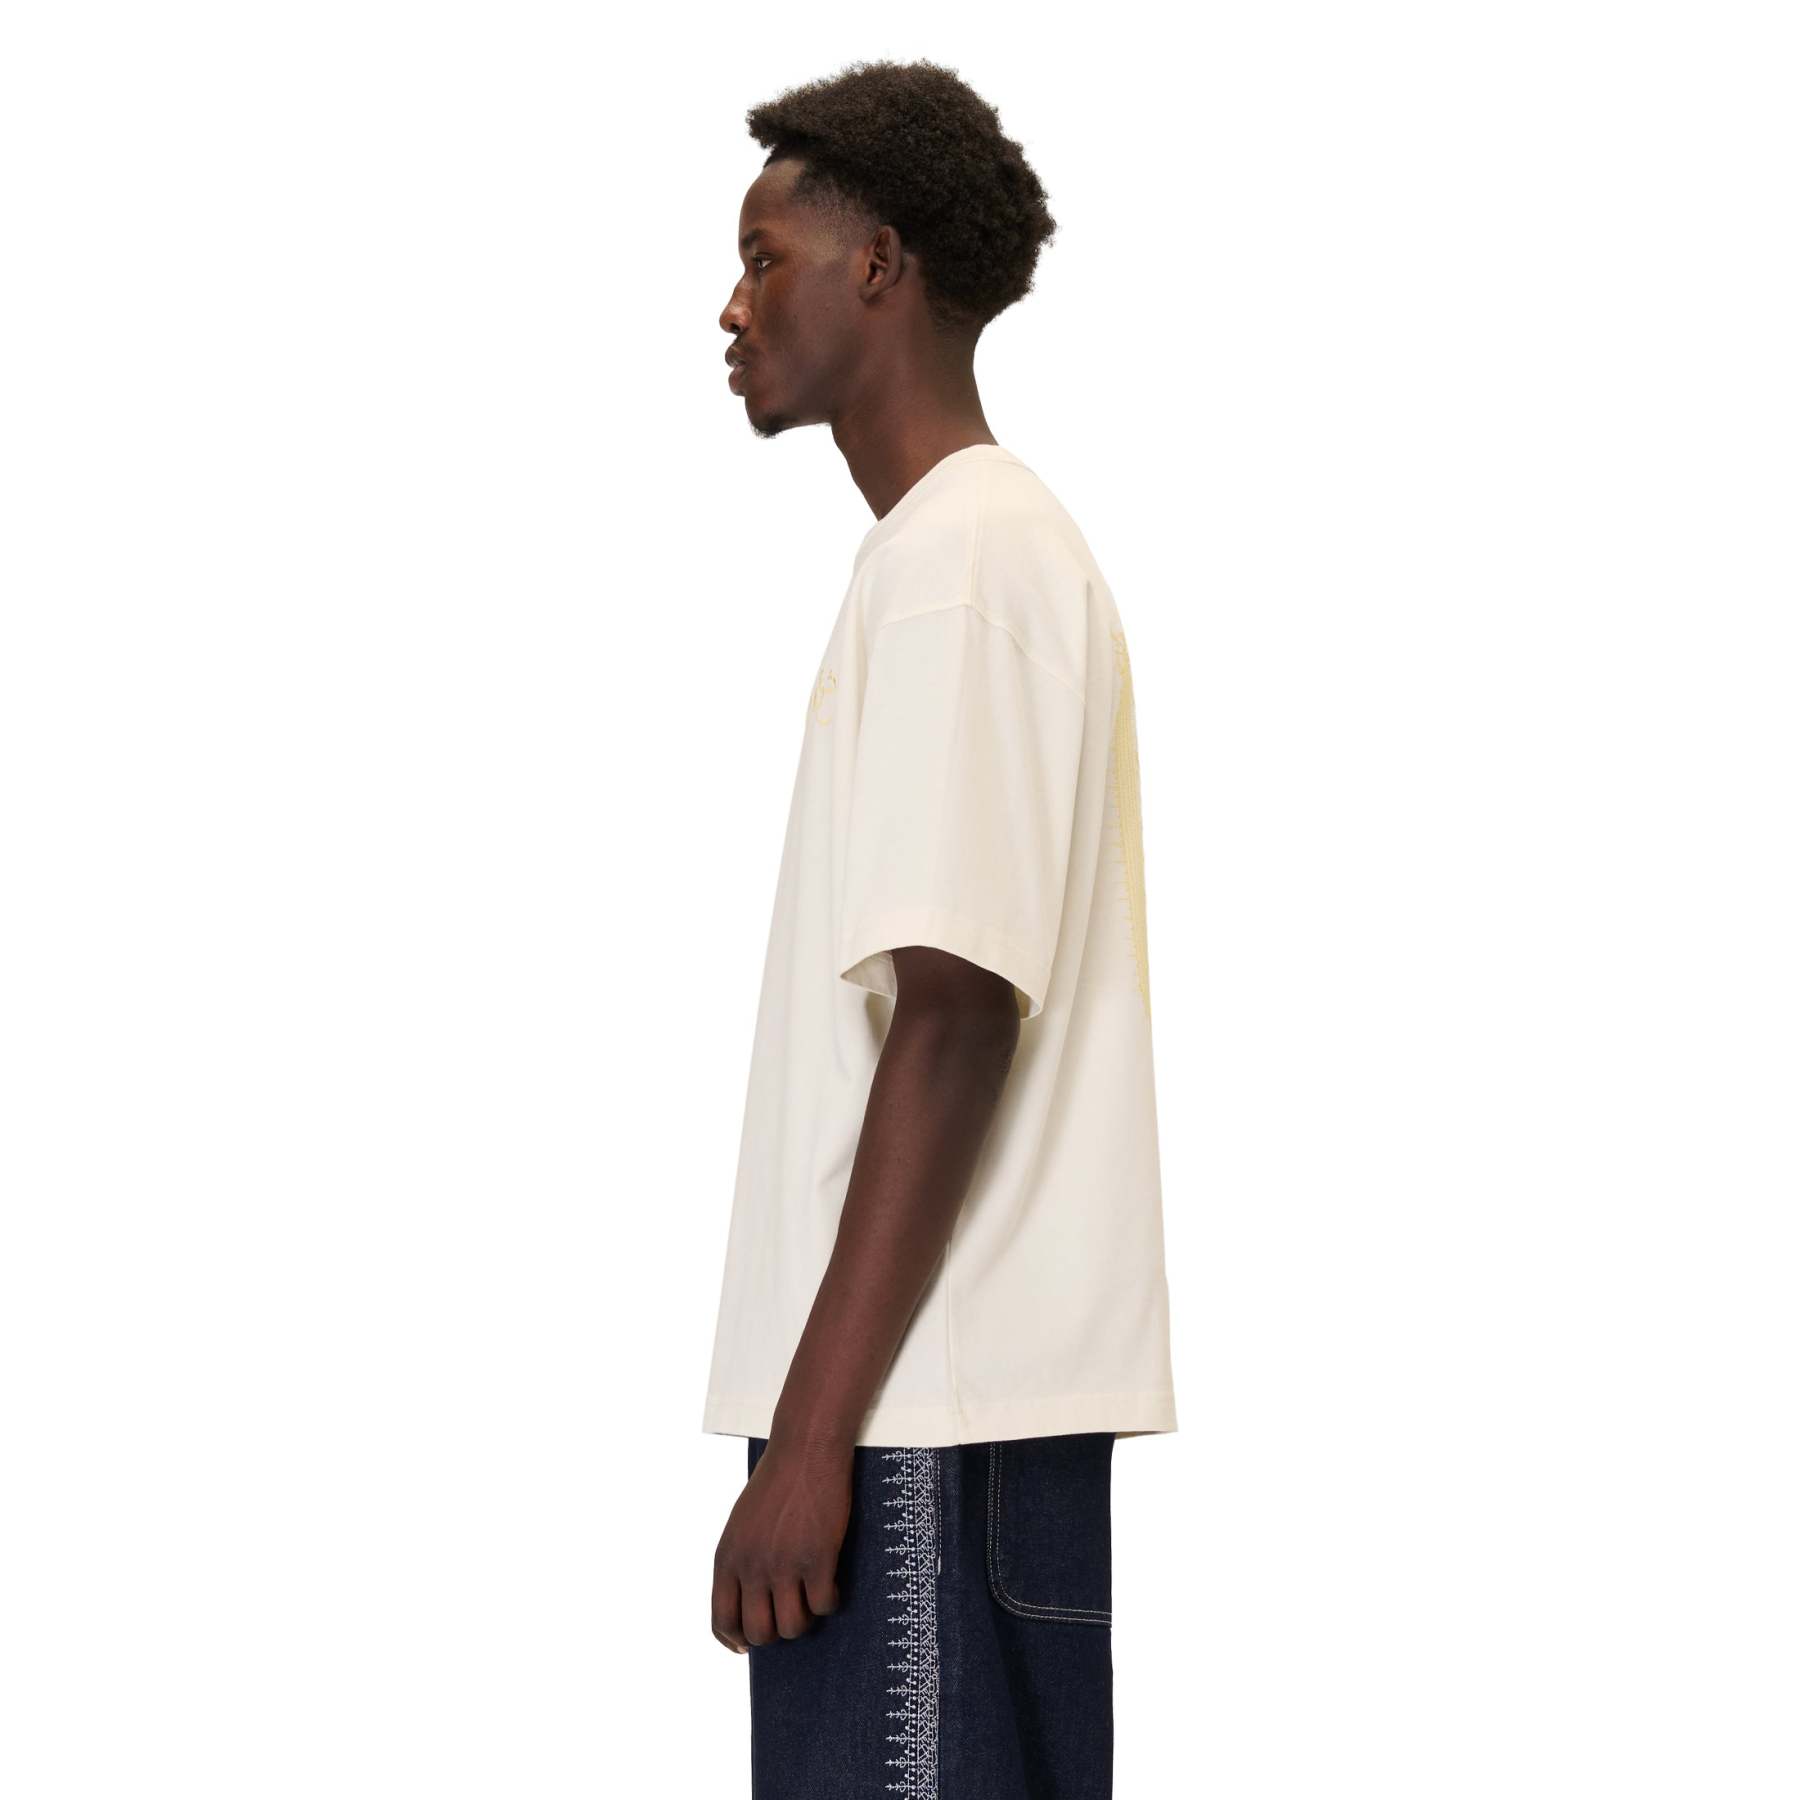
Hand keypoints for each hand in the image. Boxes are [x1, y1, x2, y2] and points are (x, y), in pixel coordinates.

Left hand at [711, 1435, 850, 1652]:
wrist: (805, 1448)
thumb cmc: (776, 1481)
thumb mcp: (742, 1523)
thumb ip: (740, 1560)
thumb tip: (750, 1600)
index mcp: (727, 1557)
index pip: (721, 1620)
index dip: (735, 1639)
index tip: (747, 1645)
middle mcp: (751, 1566)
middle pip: (758, 1632)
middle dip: (776, 1632)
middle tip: (791, 1612)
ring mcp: (784, 1565)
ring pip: (792, 1627)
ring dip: (805, 1620)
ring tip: (812, 1598)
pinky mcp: (817, 1559)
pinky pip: (824, 1605)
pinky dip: (831, 1601)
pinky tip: (833, 1582)